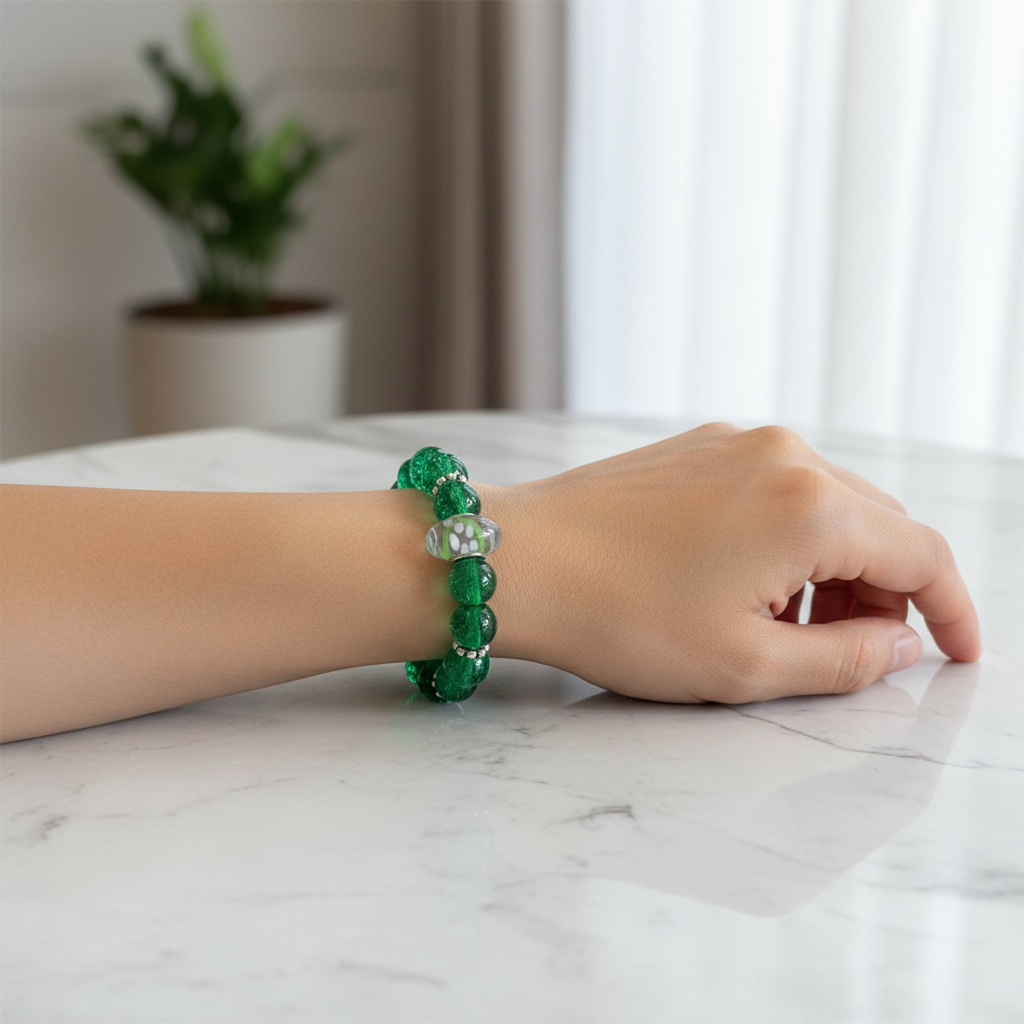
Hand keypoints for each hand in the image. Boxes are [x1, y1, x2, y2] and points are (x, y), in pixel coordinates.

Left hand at [482, 424, 979, 702]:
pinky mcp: (696, 446)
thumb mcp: (746, 666)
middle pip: (877, 525)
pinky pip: (772, 488)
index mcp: (812, 507)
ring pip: (824, 506)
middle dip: (885, 594)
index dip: (954, 611)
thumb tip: (902, 644)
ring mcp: (736, 441)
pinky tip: (745, 584)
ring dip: (832, 569)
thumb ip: (847, 662)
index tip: (958, 655)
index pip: (922, 555)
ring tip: (788, 630)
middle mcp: (784, 455)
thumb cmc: (623, 618)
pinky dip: (786, 539)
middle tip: (856, 654)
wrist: (518, 561)